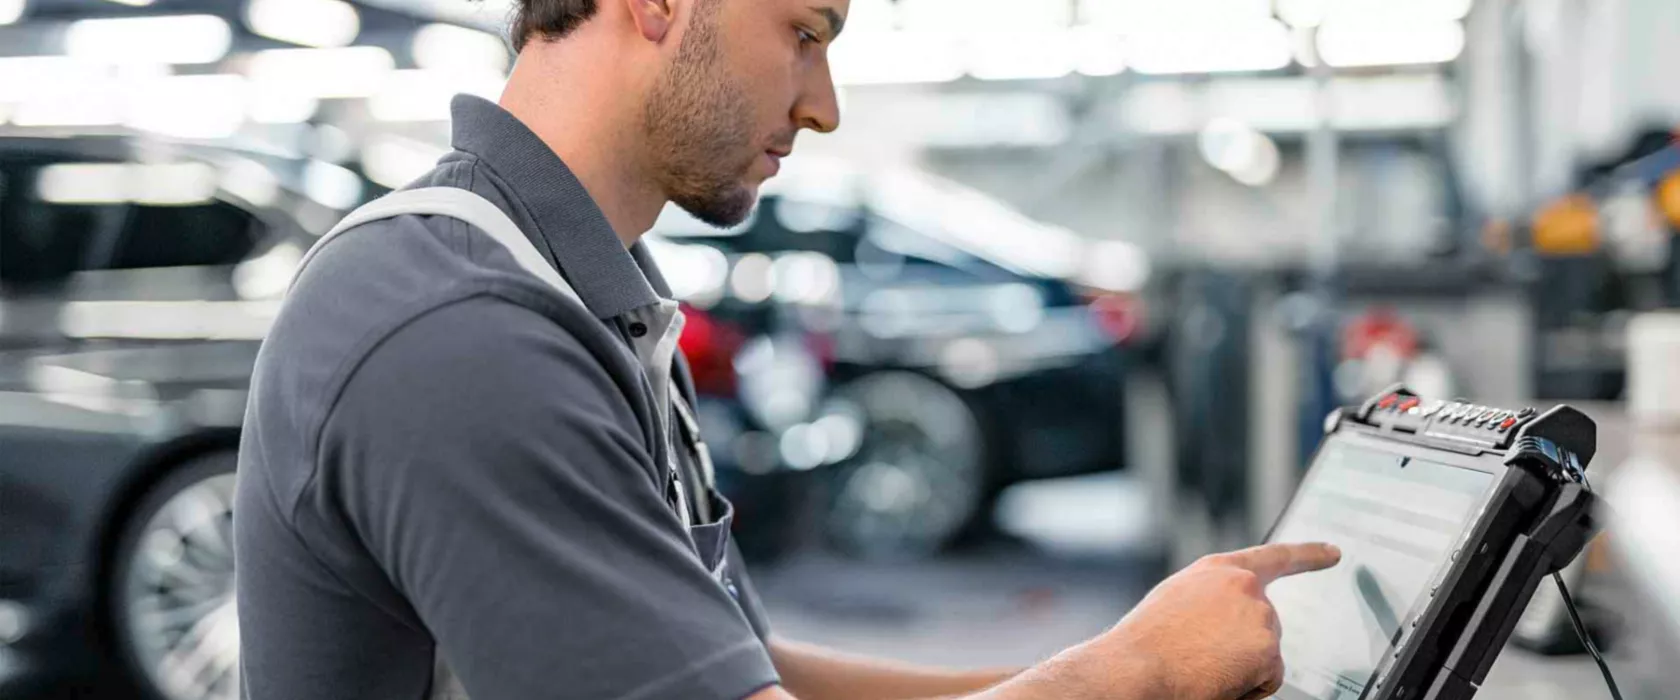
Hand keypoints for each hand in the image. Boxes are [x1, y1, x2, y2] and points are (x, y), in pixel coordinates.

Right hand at [1075, 543, 1341, 699]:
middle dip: (1244, 647)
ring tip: (1201, 667)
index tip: (1333, 553)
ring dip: (1243, 668)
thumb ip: (1212, 599)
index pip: (1273, 558)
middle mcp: (1243, 586)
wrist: (1134, 668)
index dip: (1308, 555)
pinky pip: (1269, 678)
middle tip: (1201, 657)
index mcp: (1217, 570)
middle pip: (1267, 624)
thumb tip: (1230, 619)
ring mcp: (1258, 615)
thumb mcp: (1178, 602)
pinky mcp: (1266, 647)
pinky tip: (1216, 679)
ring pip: (1266, 653)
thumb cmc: (1145, 644)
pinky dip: (1248, 687)